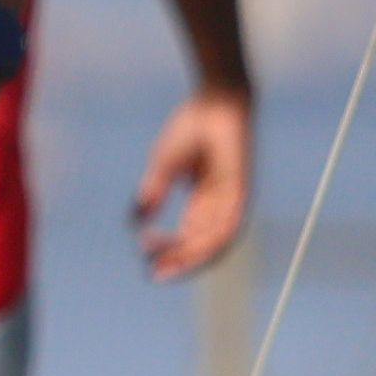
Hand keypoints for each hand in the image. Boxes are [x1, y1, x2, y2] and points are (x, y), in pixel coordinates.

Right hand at [132, 85, 252, 280]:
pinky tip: (186, 246)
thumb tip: (135, 223)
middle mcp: (219, 205)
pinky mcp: (240, 191)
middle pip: (201, 245)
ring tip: (165, 266)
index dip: (167, 248)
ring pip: (214, 241)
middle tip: (152, 274)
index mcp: (204, 201)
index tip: (143, 252)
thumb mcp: (163, 165)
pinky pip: (228, 225)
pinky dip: (209, 239)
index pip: (187, 235)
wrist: (217, 100)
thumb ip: (152, 192)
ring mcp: (231, 199)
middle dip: (177, 262)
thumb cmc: (192, 127)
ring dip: (190, 257)